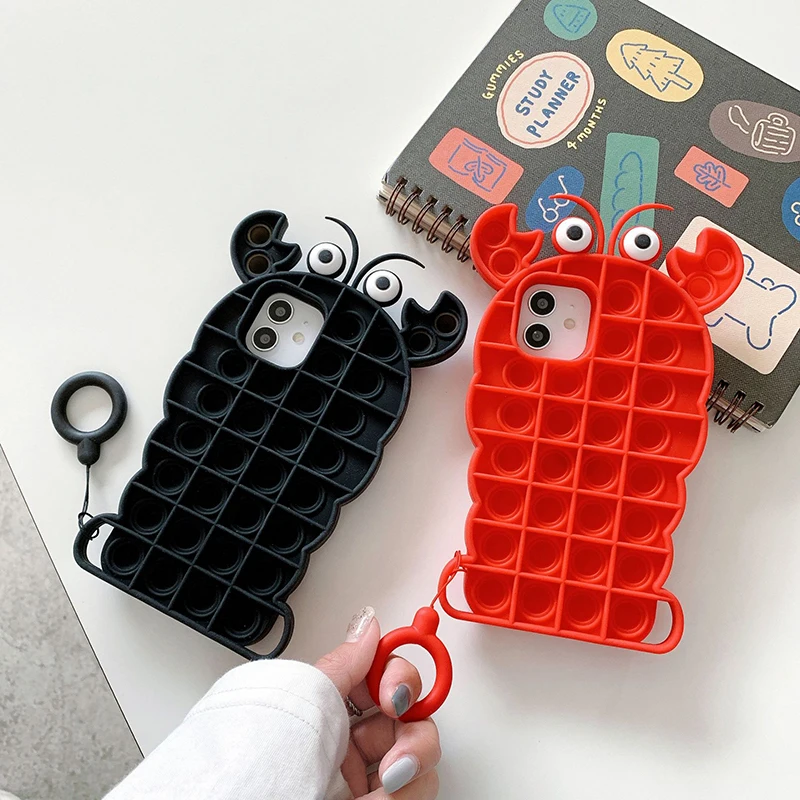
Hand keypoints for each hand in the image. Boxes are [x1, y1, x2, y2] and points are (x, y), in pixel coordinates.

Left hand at [315, 607, 440, 798]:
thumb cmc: (271, 760)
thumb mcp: (311, 700)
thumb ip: (347, 663)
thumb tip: (368, 624)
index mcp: (333, 709)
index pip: (386, 679)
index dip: (401, 680)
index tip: (394, 694)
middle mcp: (351, 743)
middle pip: (414, 721)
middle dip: (415, 735)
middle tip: (395, 755)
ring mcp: (366, 780)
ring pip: (422, 761)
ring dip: (411, 771)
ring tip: (384, 785)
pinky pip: (415, 794)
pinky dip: (402, 798)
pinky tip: (376, 799)